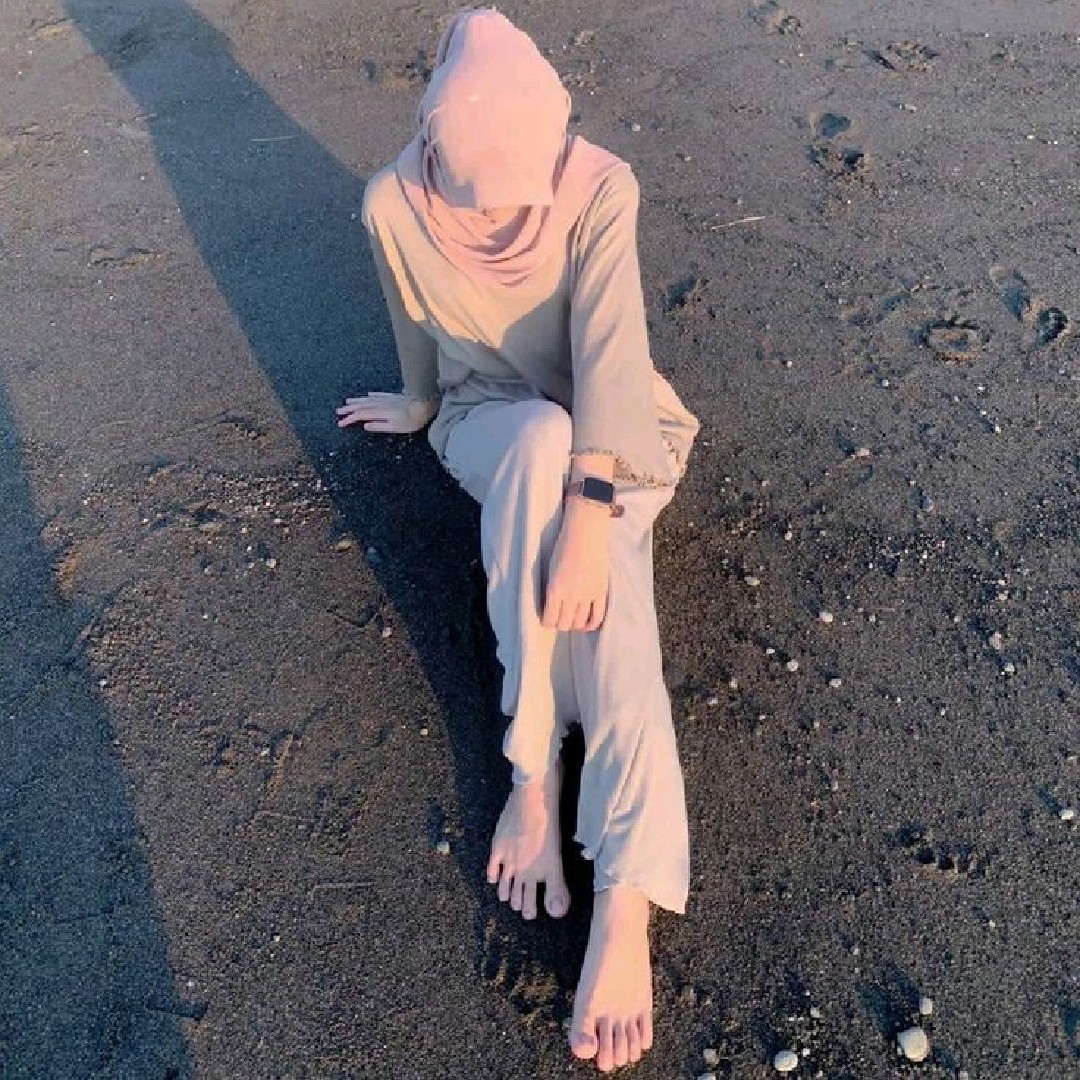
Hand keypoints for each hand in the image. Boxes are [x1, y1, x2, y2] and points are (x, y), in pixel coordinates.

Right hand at [335, 392, 437, 433]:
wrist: (424, 404)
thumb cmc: (412, 420)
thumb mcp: (395, 427)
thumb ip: (379, 426)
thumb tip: (365, 425)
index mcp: (379, 412)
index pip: (360, 415)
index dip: (350, 419)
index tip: (340, 423)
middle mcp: (381, 404)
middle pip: (361, 406)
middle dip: (349, 409)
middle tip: (338, 412)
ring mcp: (387, 399)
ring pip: (368, 399)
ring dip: (357, 401)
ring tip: (348, 402)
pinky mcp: (394, 396)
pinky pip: (378, 395)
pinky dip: (371, 395)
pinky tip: (368, 394)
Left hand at [541, 500, 610, 631]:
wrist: (586, 533)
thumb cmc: (564, 546)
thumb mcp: (550, 569)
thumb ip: (552, 589)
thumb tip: (552, 604)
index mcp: (554, 589)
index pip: (549, 619)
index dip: (547, 622)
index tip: (547, 619)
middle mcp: (570, 596)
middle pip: (564, 624)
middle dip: (560, 624)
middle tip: (560, 618)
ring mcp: (587, 595)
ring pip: (580, 623)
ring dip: (575, 624)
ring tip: (573, 619)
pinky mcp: (601, 592)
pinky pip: (598, 617)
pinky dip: (591, 624)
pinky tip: (587, 624)